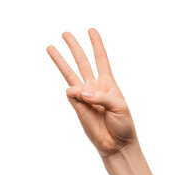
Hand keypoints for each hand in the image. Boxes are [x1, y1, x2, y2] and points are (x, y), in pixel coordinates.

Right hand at [46, 28, 137, 158]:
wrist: (116, 143)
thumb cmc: (123, 125)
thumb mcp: (120, 106)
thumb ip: (101, 96)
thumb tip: (81, 91)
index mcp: (109, 84)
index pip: (102, 59)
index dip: (97, 45)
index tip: (91, 31)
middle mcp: (95, 87)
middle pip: (83, 62)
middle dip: (75, 48)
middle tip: (65, 34)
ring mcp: (85, 96)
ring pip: (70, 74)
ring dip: (61, 61)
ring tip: (50, 47)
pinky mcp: (77, 106)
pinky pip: (71, 92)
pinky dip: (74, 91)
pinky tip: (80, 96)